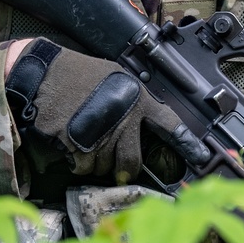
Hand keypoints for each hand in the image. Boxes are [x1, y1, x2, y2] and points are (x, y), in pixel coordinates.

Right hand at [4, 39, 182, 182]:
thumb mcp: (113, 76)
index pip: (169, 124)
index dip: (186, 144)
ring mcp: (102, 135)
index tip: (201, 157)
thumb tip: (142, 118)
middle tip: (119, 169)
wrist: (42, 74)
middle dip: (125, 169)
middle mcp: (124, 120)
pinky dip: (78, 163)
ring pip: (105, 167)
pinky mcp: (79, 146)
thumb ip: (131, 97)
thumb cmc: (76, 73)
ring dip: (96, 163)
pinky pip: (83, 167)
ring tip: (86, 145)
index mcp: (137, 99)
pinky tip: (71, 146)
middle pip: (132, 161)